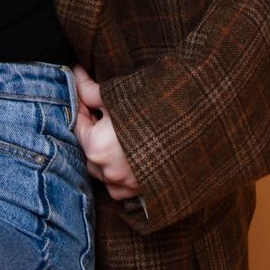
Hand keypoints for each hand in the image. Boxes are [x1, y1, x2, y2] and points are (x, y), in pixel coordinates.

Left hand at [71, 63, 141, 200]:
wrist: (193, 129)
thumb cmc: (154, 110)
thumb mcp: (119, 95)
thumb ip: (91, 90)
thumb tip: (77, 74)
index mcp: (97, 147)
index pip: (79, 125)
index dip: (84, 108)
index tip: (90, 97)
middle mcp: (108, 171)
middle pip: (90, 148)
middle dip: (95, 130)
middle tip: (108, 112)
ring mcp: (125, 186)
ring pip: (104, 169)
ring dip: (107, 153)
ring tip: (122, 132)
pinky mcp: (140, 194)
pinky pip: (120, 185)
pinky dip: (121, 172)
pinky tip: (132, 154)